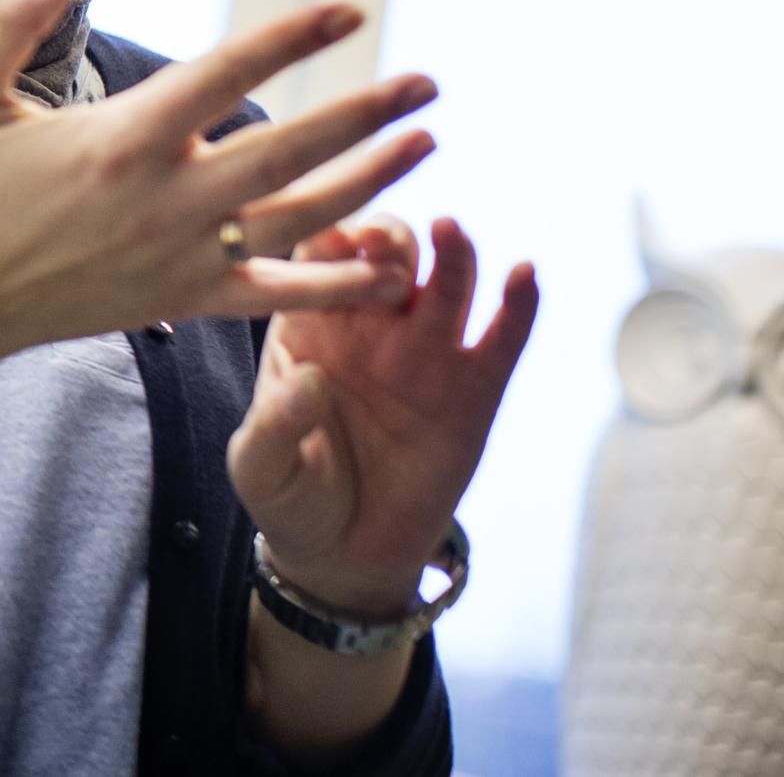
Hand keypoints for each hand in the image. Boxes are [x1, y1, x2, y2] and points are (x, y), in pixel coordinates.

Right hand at [0, 0, 435, 359]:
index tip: (350, 10)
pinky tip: (391, 267)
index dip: (293, 38)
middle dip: (367, 113)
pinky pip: (277, 293)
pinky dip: (338, 283)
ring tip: (424, 144)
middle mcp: (165, 198)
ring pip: (300, 217)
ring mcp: (180, 255)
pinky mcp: (182, 300)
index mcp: (121, 138)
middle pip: (290, 149)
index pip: (226, 74)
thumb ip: (11, 13)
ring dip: (371, 181)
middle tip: (428, 83)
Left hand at [230, 215, 538, 614]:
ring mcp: (425, 354)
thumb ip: (275, 424)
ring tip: (449, 232)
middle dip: (388, 238)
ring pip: (445, 284)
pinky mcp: (475, 392)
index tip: (333, 243)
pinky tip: (526, 274)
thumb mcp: (262, 467)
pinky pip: (501, 339)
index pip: (317, 256)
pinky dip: (518, 305)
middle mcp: (369, 326)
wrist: (345, 555)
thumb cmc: (289, 497)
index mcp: (307, 326)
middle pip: (385, 255)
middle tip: (387, 246)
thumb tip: (311, 380)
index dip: (327, 239)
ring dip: (451, 253)